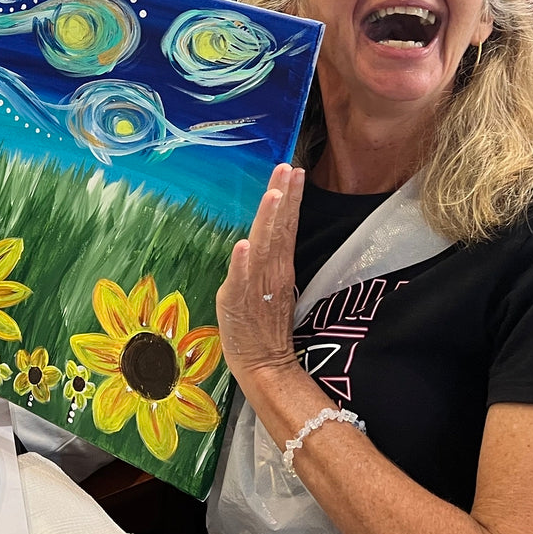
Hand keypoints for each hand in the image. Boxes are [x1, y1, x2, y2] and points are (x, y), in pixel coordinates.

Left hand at [216, 164, 304, 382]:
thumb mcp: (270, 285)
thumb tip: (267, 233)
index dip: (290, 197)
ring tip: (273, 196)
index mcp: (279, 265)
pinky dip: (243, 261)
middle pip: (279, 228)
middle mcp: (271, 270)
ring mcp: (256, 284)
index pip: (286, 225)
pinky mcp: (238, 300)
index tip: (294, 170)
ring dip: (268, 221)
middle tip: (288, 169)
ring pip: (264, 246)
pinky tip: (244, 244)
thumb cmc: (262, 325)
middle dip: (283, 197)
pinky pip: (241, 278)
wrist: (264, 364)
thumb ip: (270, 259)